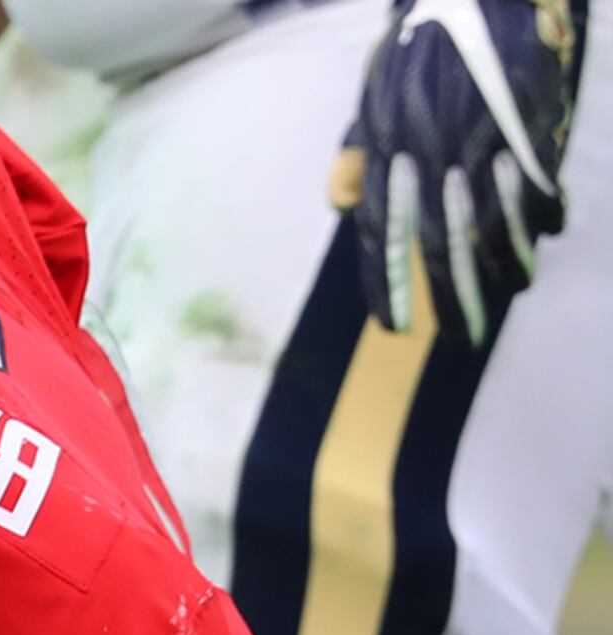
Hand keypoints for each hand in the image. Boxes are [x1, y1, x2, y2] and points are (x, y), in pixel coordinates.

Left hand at [344, 0, 587, 341]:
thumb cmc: (420, 46)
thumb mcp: (375, 93)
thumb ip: (357, 150)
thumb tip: (340, 201)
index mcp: (386, 147)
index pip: (379, 231)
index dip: (385, 282)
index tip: (393, 326)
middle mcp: (429, 149)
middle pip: (438, 239)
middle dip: (451, 294)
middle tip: (462, 336)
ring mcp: (481, 136)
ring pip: (493, 218)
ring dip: (505, 262)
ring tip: (513, 290)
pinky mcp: (525, 121)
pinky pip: (535, 179)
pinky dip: (542, 211)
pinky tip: (547, 235)